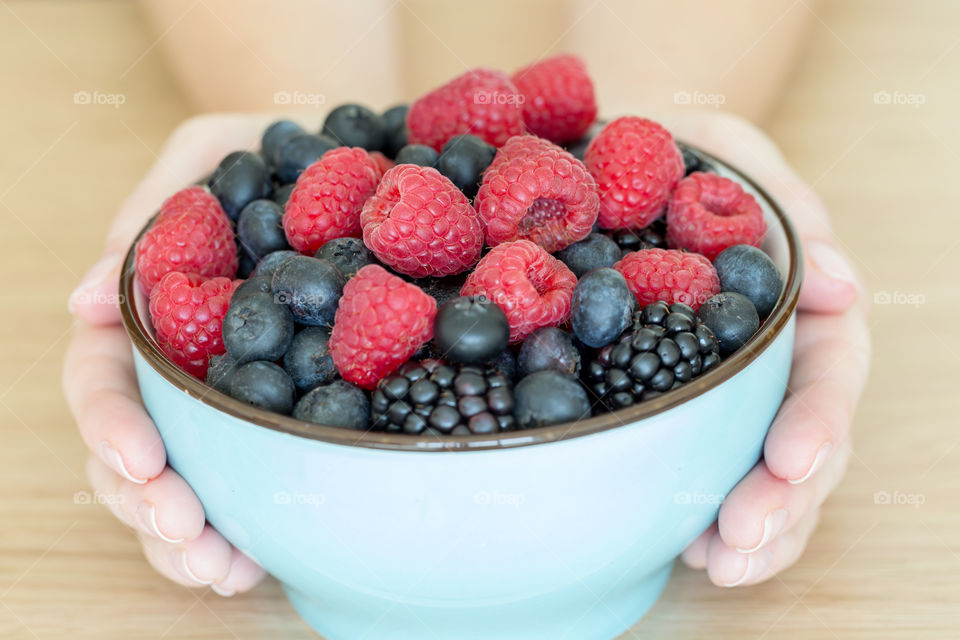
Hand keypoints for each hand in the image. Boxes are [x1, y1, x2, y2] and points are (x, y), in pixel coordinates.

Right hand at [63, 114, 278, 594]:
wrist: (343, 164)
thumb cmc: (262, 149)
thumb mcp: (204, 153)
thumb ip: (148, 216)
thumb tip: (83, 299)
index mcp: (144, 311)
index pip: (103, 378)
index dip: (112, 425)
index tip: (145, 461)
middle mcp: (171, 366)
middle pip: (130, 451)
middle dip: (149, 502)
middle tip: (190, 537)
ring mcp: (215, 399)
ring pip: (177, 484)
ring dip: (188, 539)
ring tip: (224, 572)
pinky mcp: (269, 417)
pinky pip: (240, 481)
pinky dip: (238, 529)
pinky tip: (254, 561)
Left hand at [663, 112, 870, 585]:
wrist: (623, 165)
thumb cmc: (688, 153)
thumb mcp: (733, 153)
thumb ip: (785, 208)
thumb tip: (845, 284)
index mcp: (803, 300)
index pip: (829, 368)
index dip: (817, 420)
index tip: (789, 462)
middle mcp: (782, 353)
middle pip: (807, 439)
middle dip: (783, 500)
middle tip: (738, 546)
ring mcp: (744, 387)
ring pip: (772, 472)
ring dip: (756, 529)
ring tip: (717, 566)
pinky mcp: (698, 405)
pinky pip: (719, 467)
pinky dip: (713, 516)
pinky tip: (690, 550)